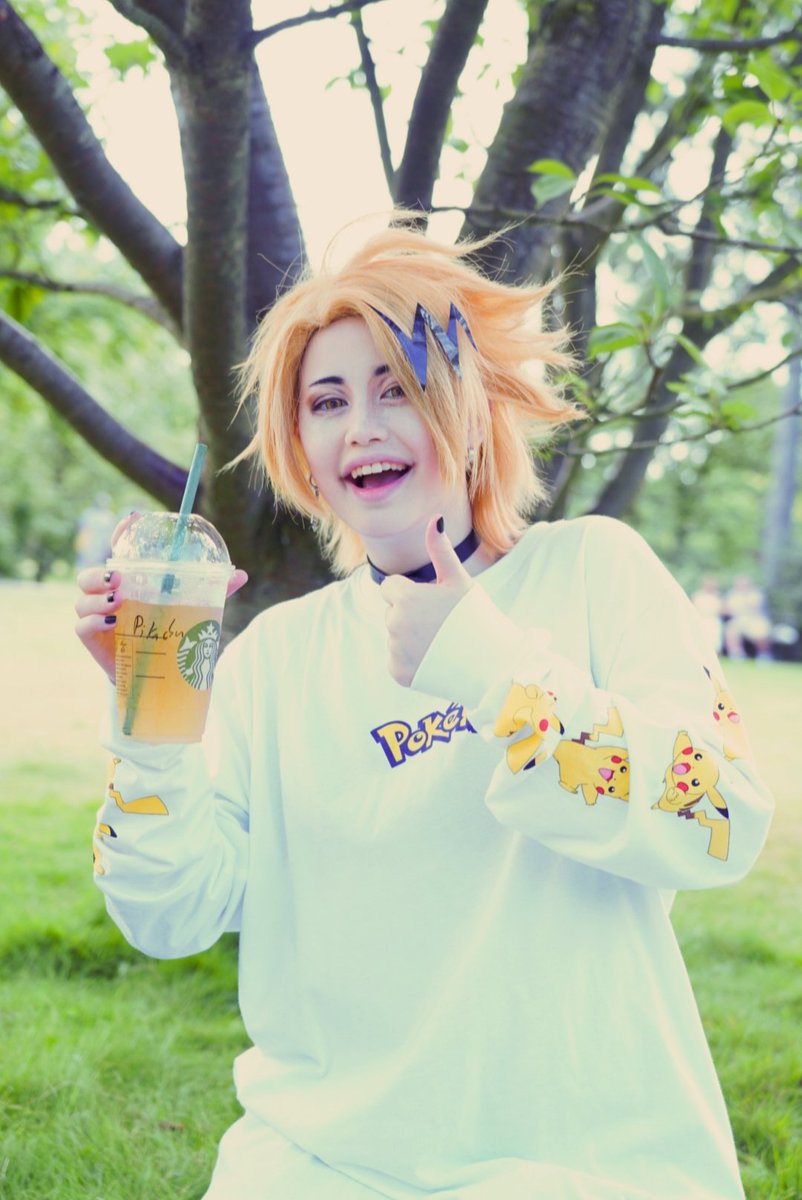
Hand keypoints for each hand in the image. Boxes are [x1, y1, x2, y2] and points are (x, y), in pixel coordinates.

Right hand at [73, 511, 248, 682]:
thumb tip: (240, 574)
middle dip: (99, 575)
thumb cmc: (171, 632)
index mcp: (130, 582)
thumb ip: (213, 592)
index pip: (118, 552)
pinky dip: (94, 623)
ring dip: (97, 598)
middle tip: (119, 577)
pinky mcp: (93, 640)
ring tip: (119, 601)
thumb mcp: (192, 609)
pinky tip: (112, 623)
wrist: (156, 673)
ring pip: (82, 600)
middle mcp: (109, 596)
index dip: (121, 532)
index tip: (133, 518)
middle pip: (89, 576)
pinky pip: (82, 627)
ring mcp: (98, 617)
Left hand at [381, 516, 473, 686]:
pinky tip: (435, 659)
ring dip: (411, 638)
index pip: (391, 587)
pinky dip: (412, 661)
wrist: (492, 664)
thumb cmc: (478, 616)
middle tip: (441, 624)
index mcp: (405, 598)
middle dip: (411, 615)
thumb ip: (441, 550)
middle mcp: (394, 625)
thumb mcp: (459, 580)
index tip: (434, 602)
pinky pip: (397, 660)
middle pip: (393, 612)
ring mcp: (395, 651)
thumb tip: (435, 518)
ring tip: (441, 642)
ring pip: (395, 637)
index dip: (412, 592)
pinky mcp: (398, 673)